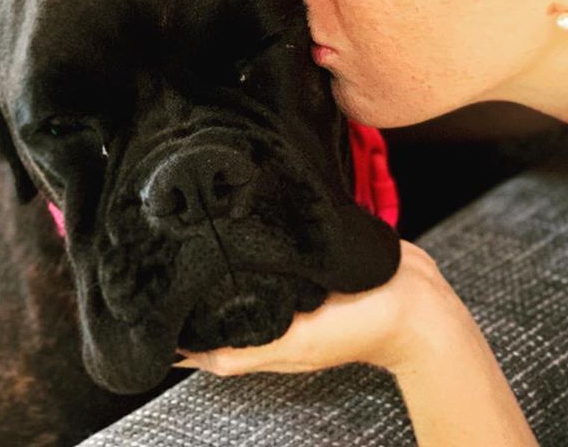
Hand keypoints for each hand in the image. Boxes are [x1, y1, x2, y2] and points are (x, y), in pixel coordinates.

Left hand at [172, 239, 467, 377]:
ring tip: (197, 219)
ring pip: (251, 266)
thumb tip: (193, 358)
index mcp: (267, 333)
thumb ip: (251, 350)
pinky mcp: (316, 257)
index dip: (178, 318)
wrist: (418, 302)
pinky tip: (250, 210)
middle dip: (197, 274)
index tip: (148, 295)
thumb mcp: (299, 342)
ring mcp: (297, 281)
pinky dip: (263, 235)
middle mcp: (277, 307)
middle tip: (166, 240)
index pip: (210, 330)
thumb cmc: (361, 328)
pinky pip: (281, 246)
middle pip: (225, 293)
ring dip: (229, 250)